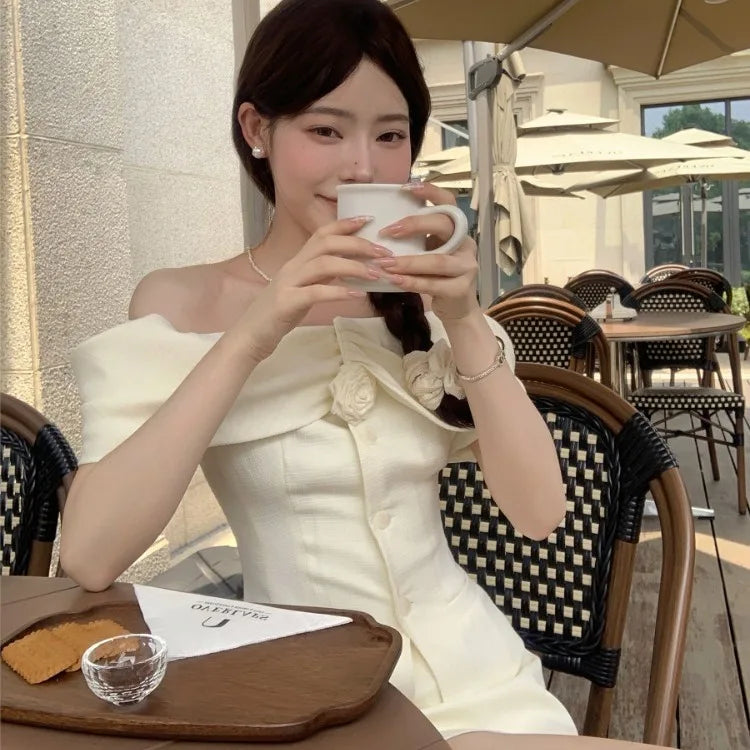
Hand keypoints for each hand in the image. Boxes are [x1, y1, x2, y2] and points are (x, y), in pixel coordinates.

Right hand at [239, 216, 390, 361]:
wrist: (250, 337)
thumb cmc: (279, 315)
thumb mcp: (303, 291)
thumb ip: (322, 278)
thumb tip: (349, 269)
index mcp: (297, 262)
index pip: (321, 234)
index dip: (345, 224)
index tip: (369, 220)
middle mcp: (292, 267)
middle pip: (326, 243)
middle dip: (357, 244)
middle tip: (383, 252)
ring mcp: (288, 284)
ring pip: (323, 264)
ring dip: (354, 266)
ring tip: (376, 274)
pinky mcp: (287, 303)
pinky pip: (316, 292)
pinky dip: (339, 292)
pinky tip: (358, 295)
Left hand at [374, 183, 479, 321]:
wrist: (457, 309)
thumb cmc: (437, 277)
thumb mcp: (429, 253)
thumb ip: (415, 240)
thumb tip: (380, 226)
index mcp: (456, 231)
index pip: (448, 203)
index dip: (430, 192)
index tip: (405, 187)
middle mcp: (465, 245)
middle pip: (443, 225)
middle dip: (414, 225)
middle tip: (387, 231)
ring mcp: (466, 267)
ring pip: (437, 260)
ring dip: (408, 261)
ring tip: (385, 263)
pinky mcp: (461, 288)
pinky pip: (434, 284)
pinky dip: (412, 282)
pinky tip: (394, 281)